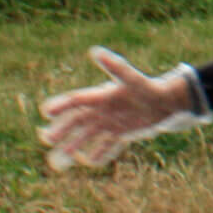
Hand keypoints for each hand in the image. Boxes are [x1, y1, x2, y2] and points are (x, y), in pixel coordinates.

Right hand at [38, 46, 204, 169]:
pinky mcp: (121, 134)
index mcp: (101, 96)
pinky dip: (100, 154)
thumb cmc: (147, 87)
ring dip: (73, 147)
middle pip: (76, 120)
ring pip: (87, 137)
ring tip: (59, 161)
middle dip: (61, 129)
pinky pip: (107, 146)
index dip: (60, 104)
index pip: (76, 100)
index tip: (46, 111)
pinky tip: (91, 162)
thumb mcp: (131, 79)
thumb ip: (115, 67)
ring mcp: (110, 123)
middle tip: (46, 139)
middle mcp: (102, 110)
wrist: (166, 101)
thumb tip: (95, 51)